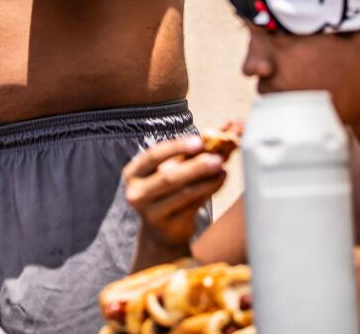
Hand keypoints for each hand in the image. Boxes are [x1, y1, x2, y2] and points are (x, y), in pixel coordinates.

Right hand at [122, 135, 227, 249]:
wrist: (162, 231)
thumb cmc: (168, 192)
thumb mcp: (171, 170)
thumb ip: (191, 153)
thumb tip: (226, 128)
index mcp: (133, 173)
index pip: (153, 156)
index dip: (176, 148)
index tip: (199, 142)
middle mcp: (136, 192)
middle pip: (169, 177)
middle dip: (195, 166)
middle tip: (218, 158)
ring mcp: (150, 212)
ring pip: (183, 193)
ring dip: (206, 180)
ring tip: (223, 169)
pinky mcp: (167, 227)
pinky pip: (192, 206)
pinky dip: (208, 191)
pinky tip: (219, 180)